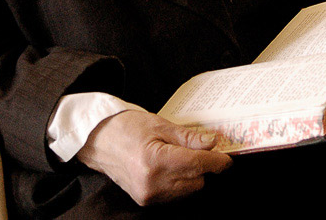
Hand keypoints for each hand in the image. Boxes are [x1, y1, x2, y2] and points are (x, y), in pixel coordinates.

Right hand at [76, 110, 231, 205]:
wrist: (98, 140)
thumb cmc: (126, 127)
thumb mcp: (159, 124)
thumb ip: (187, 137)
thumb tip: (212, 143)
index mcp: (155, 160)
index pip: (197, 164)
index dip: (217, 161)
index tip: (227, 158)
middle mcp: (152, 183)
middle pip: (196, 179)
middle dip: (203, 164)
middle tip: (202, 147)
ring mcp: (148, 195)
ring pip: (188, 189)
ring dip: (192, 174)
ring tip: (181, 155)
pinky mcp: (146, 200)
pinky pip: (175, 194)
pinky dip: (180, 181)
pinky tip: (171, 166)